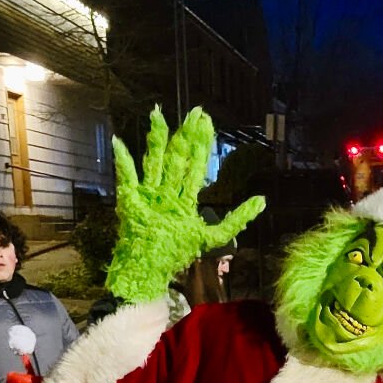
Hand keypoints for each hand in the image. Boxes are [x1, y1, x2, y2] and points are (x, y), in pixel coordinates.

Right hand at [105, 107, 265, 302]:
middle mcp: (166, 191)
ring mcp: (148, 193)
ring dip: (156, 139)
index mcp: (183, 198)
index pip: (195, 165)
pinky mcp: (130, 199)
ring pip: (154, 160)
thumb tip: (262, 200)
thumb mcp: (213, 236)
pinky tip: (120, 142)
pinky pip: (125, 176)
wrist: (151, 270)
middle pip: (177, 157)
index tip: (208, 123)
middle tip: (196, 112)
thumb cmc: (177, 253)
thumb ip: (237, 218)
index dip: (202, 145)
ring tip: (158, 115)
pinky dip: (122, 160)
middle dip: (187, 136)